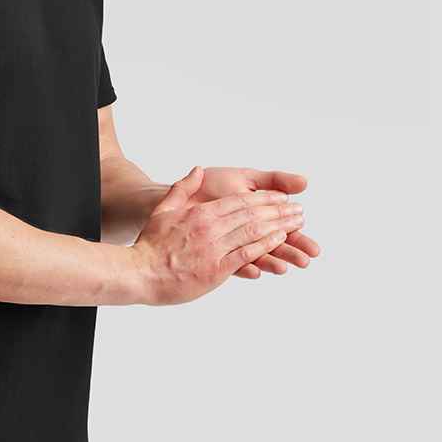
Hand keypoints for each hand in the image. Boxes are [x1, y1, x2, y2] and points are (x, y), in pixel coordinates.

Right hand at [132, 166, 304, 305]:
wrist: (141, 271)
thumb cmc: (151, 243)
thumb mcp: (164, 209)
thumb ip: (182, 188)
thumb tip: (197, 170)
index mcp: (202, 212)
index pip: (241, 201)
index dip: (265, 199)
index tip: (283, 198)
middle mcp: (211, 227)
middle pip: (253, 215)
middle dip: (279, 212)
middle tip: (300, 211)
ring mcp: (215, 248)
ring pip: (254, 232)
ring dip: (280, 227)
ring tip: (298, 225)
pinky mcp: (217, 269)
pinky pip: (247, 254)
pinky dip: (266, 246)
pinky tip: (280, 241)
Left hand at [186, 166, 319, 277]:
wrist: (172, 196)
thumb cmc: (210, 185)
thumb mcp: (245, 178)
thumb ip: (274, 180)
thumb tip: (305, 182)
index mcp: (255, 215)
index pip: (281, 226)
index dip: (296, 233)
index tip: (313, 245)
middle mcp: (244, 232)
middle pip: (271, 242)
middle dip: (290, 250)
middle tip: (308, 258)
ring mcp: (229, 243)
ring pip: (254, 253)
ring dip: (270, 260)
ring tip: (284, 266)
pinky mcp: (212, 253)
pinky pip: (230, 260)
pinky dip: (243, 265)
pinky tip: (254, 270)